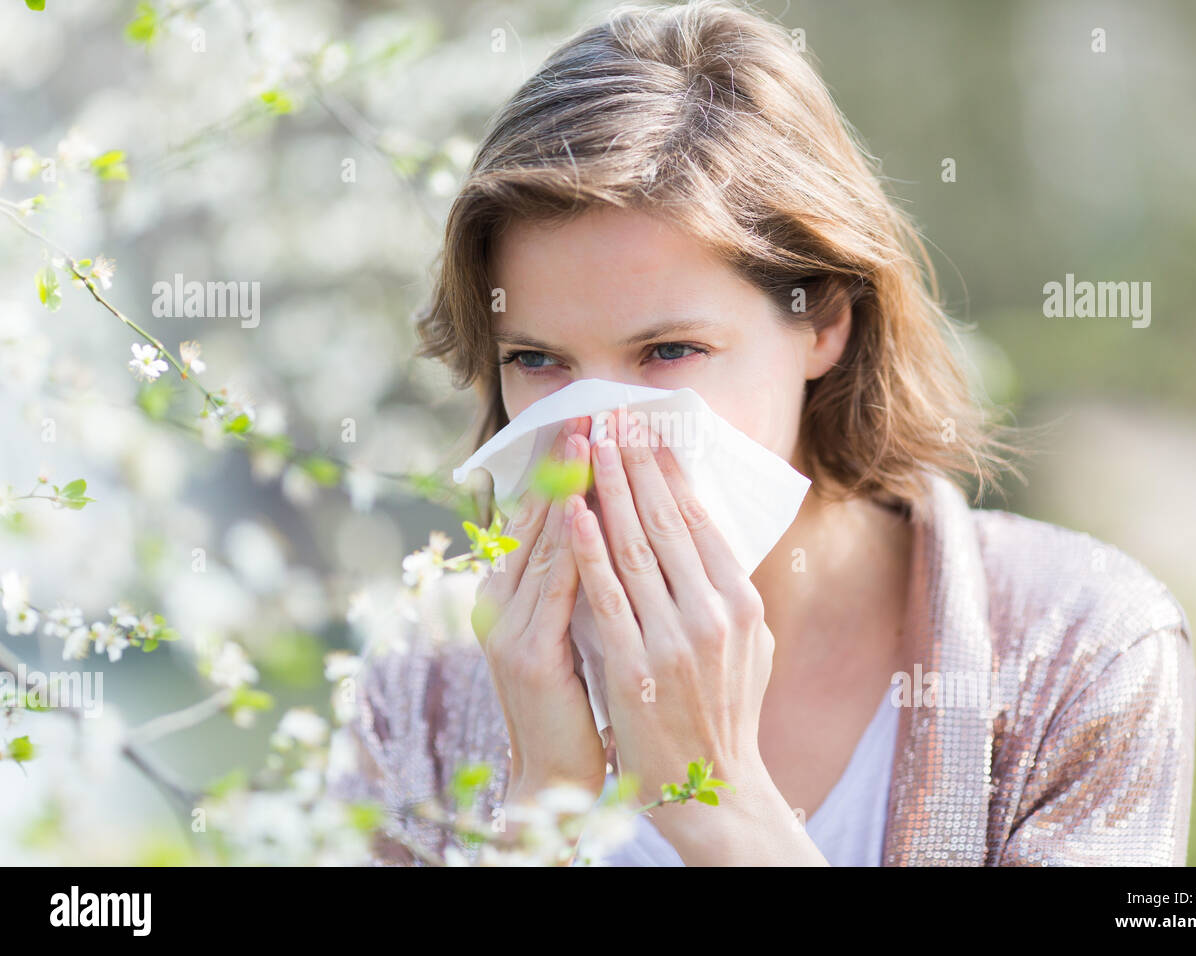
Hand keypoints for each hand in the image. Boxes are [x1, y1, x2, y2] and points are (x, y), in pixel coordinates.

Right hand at [471, 415, 606, 804]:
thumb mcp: (571, 631)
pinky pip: (557, 587)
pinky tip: (590, 511)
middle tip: (591, 411)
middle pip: (536, 518)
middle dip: (565, 462)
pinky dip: (574, 545)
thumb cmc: (574, 703)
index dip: (562, 468)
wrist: (553, 778)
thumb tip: (606, 526)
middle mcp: (499, 602)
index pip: (540, 518)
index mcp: (509, 595)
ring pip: (546, 542)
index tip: (589, 423)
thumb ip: (577, 583)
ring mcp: (509, 627)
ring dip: (570, 487)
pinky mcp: (530, 655)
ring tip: (592, 439)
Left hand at [565, 408, 780, 853]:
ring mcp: (673, 639)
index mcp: (742, 603)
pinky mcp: (633, 665)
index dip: (671, 471)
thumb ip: (727, 590)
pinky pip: (606, 594)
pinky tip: (573, 510)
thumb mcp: (748, 645)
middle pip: (667, 521)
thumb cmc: (725, 711)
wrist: (712, 787)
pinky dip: (588, 548)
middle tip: (613, 416)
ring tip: (589, 444)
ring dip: (608, 489)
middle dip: (635, 463)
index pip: (701, 520)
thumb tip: (706, 533)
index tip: (649, 431)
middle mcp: (713, 614)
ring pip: (634, 547)